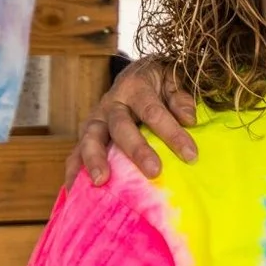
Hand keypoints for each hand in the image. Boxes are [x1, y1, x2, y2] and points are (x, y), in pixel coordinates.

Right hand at [65, 59, 197, 184]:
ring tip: (101, 182)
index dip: (172, 132)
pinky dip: (74, 172)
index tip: (190, 155)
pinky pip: (75, 153)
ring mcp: (96, 120)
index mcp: (135, 86)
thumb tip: (188, 119)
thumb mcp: (173, 80)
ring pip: (90, 138)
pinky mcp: (86, 136)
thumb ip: (180, 98)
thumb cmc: (158, 83)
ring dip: (94, 160)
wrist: (134, 74)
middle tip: (154, 171)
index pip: (153, 110)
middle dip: (136, 149)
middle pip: (121, 125)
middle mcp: (111, 103)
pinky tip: (75, 191)